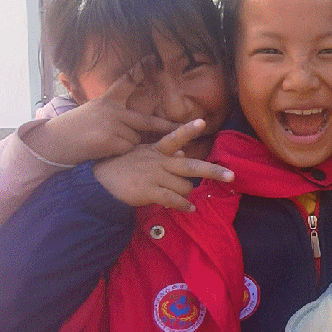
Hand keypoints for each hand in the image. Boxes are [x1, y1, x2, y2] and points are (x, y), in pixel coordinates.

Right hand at [22, 67, 175, 164]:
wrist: (52, 143)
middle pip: (147, 121)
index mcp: (107, 101)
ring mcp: (112, 125)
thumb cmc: (73, 130)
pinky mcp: (111, 140)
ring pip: (135, 140)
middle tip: (190, 126)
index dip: (139, 70)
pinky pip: (127, 150)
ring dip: (126, 145)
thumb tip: (138, 126)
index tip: (152, 56)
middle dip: (167, 127)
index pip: (125, 83)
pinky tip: (103, 149)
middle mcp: (112, 110)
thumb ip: (114, 115)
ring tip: (105, 142)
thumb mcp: (93, 114)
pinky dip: (119, 153)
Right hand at [92, 119, 233, 210]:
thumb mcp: (143, 154)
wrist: (99, 183)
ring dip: (187, 193)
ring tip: (181, 196)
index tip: (202, 122)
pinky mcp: (148, 192)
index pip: (174, 137)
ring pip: (184, 186)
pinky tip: (189, 209)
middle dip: (213, 171)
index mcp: (156, 150)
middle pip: (191, 166)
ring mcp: (153, 177)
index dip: (188, 130)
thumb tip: (184, 153)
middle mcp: (158, 162)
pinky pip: (173, 200)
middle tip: (231, 176)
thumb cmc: (123, 167)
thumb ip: (165, 154)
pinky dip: (183, 205)